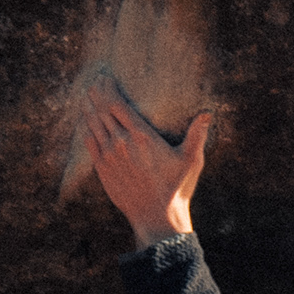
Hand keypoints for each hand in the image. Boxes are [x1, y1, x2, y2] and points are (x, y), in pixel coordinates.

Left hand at [85, 83, 210, 245]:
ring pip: (92, 123)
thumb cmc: (176, 188)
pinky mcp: (102, 168)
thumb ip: (197, 134)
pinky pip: (89, 141)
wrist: (156, 216)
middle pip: (101, 110)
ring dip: (88, 107)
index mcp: (142, 136)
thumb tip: (207, 113)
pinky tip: (86, 121)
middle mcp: (121, 142)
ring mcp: (109, 155)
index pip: (117, 104)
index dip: (108, 88)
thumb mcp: (192, 160)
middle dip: (97, 93)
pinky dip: (85, 127)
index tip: (106, 77)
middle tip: (95, 81)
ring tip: (87, 96)